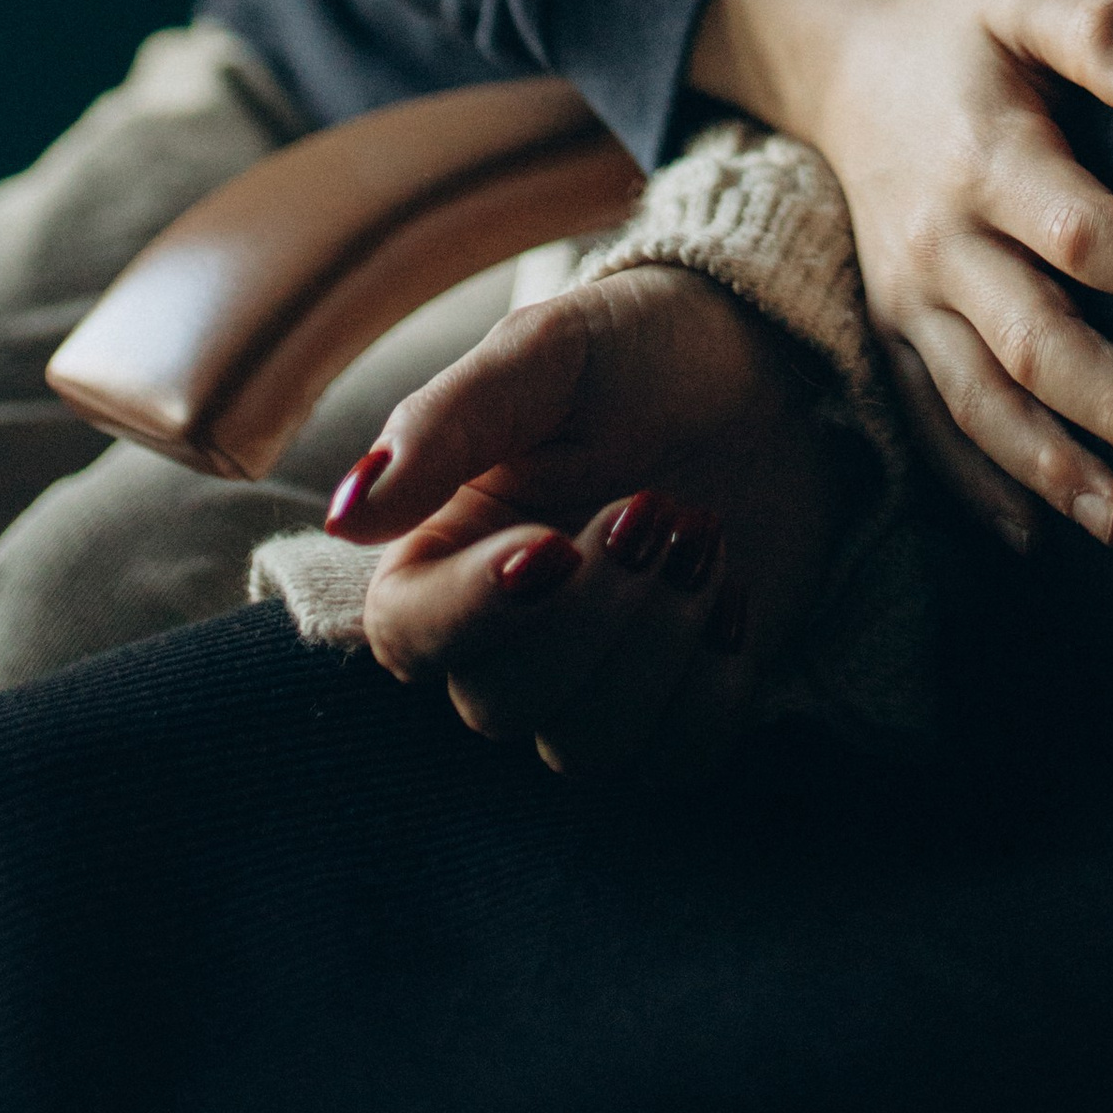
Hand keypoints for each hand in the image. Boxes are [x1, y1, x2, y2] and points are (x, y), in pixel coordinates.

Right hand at [332, 263, 854, 780]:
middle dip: (594, 615)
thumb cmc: (637, 350)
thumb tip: (348, 516)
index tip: (554, 547)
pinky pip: (676, 762)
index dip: (474, 610)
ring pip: (586, 749)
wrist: (763, 363)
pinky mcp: (672, 705)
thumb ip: (447, 422)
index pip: (408, 635)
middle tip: (659, 505)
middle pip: (501, 705)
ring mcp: (589, 682)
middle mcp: (501, 637)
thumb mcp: (547, 353)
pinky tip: (735, 590)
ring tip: (705, 531)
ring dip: (658, 645)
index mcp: (442, 550)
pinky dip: (715, 684)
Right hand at [692, 0, 1112, 548]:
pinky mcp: (890, 334)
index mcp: (984, 157)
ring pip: (980, 401)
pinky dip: (980, 486)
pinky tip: (1036, 535)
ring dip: (1052, 468)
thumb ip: (1104, 32)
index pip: (1081, 232)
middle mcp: (939, 241)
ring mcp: (907, 298)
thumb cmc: (965, 34)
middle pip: (1034, 340)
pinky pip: (930, 424)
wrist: (842, 64)